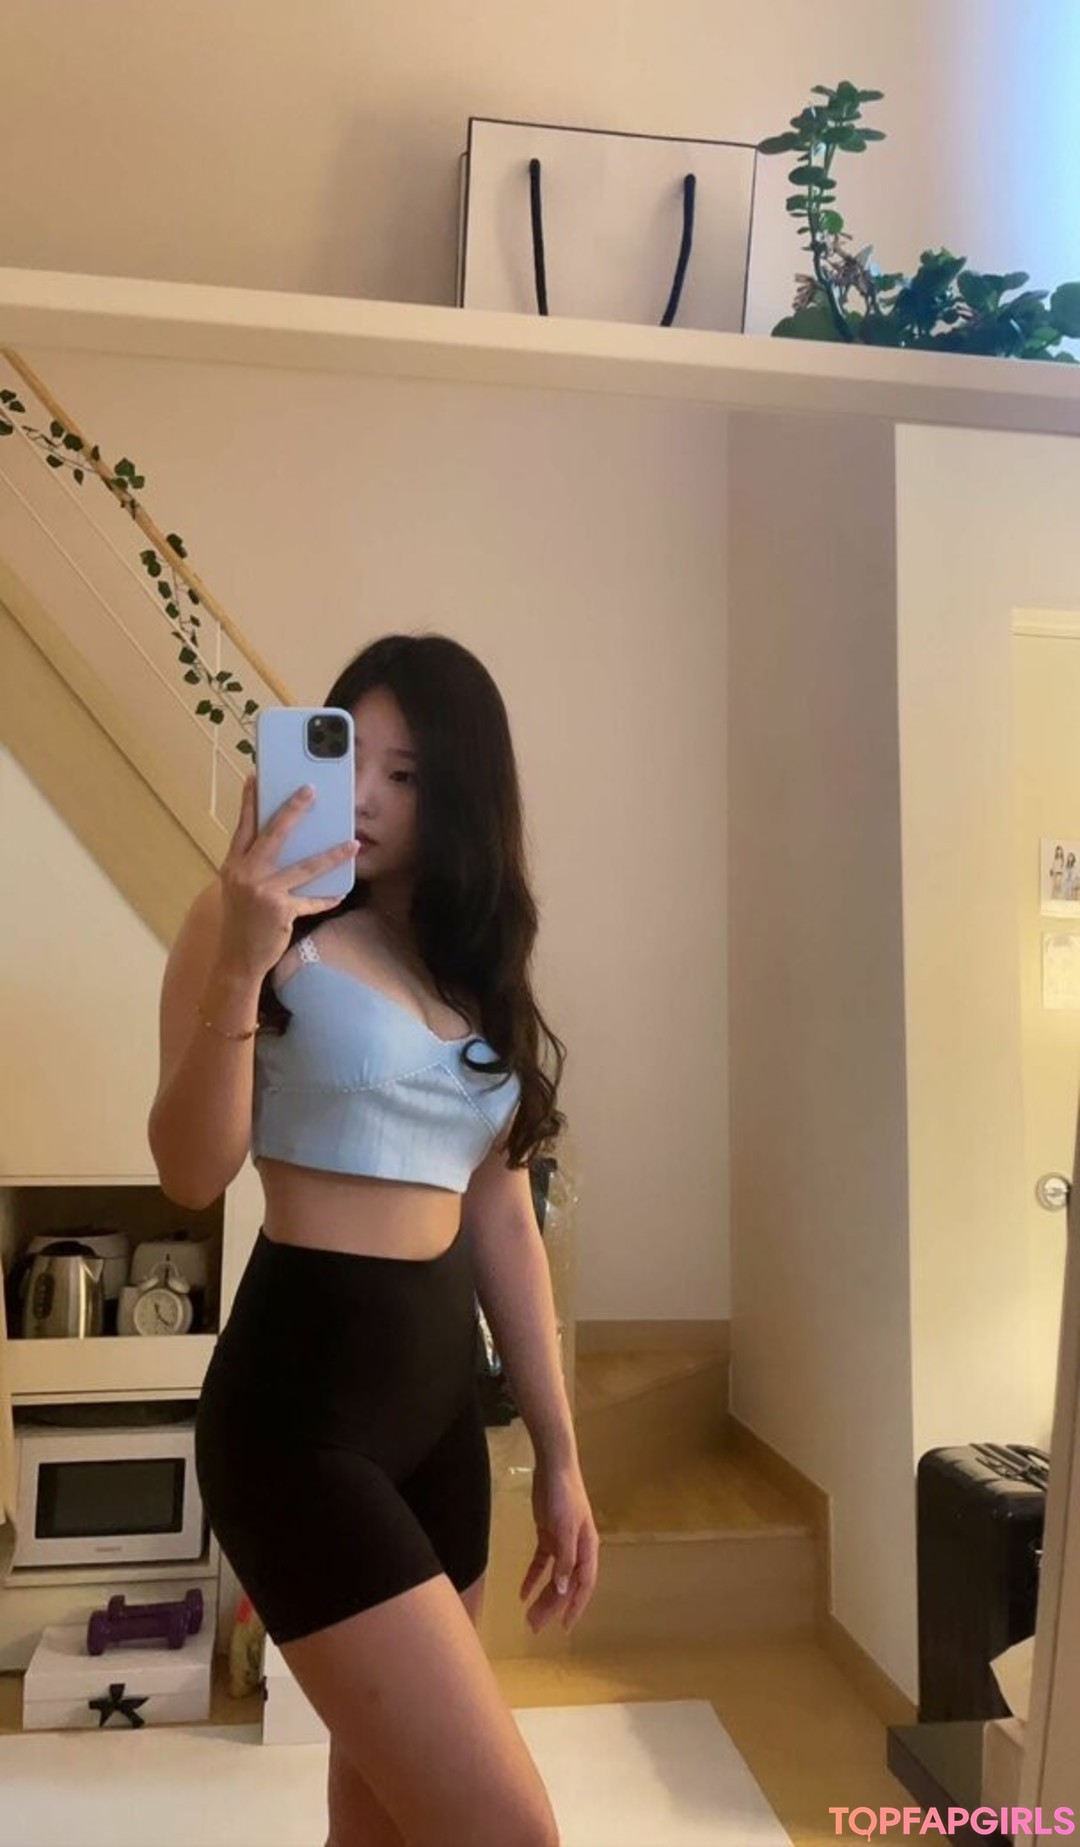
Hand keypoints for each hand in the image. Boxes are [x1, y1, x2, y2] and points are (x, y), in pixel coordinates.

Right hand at [216, 775, 358, 981]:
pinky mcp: (281, 911)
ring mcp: (264, 892)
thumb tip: (279, 844)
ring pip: (305, 866)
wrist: (236, 958)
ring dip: (332, 855)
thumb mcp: (237, 888)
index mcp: (233, 865)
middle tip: (311, 790)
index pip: (243, 827)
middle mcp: (246, 874)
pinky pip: (312, 901)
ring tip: (352, 843)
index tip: (256, 778)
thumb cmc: (240, 920)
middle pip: (273, 834)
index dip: (249, 802)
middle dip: (293, 810)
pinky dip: (327, 898)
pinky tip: (342, 893)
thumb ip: (252, 865)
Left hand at [519, 1458, 599, 1633]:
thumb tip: (565, 1589)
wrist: (553, 1466)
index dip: (575, 1607)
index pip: (584, 1585)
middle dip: (552, 1606)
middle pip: (566, 1584)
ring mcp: (562, 1542)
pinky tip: (522, 1592)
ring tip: (528, 1616)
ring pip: (554, 1577)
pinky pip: (541, 1562)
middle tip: (534, 1627)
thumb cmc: (563, 1495)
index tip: (564, 1627)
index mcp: (587, 1548)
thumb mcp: (564, 1528)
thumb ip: (566, 1559)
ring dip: (542, 1596)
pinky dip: (533, 1577)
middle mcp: (577, 1549)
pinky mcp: (548, 1534)